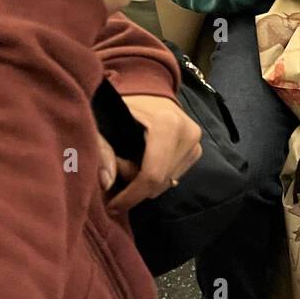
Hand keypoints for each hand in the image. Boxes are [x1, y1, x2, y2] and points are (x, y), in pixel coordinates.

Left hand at [105, 94, 201, 215]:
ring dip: (145, 181)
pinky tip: (143, 162)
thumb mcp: (104, 121)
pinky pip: (173, 177)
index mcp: (167, 124)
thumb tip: (107, 184)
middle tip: (114, 171)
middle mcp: (188, 133)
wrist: (147, 91)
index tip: (111, 207)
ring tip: (127, 162)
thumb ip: (102, 149)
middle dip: (134, 186)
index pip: (151, 174)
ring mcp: (195, 141)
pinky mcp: (197, 149)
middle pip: (159, 181)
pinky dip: (156, 176)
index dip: (131, 196)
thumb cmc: (121, 104)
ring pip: (167, 182)